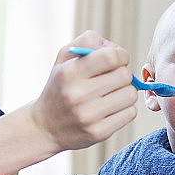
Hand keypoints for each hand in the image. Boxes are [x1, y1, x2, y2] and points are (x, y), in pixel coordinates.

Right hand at [30, 31, 137, 151]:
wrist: (44, 127)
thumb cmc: (59, 87)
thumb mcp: (63, 59)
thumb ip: (87, 42)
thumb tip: (114, 47)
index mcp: (69, 73)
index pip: (110, 56)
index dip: (121, 55)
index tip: (118, 60)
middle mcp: (77, 94)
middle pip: (124, 75)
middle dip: (122, 74)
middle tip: (112, 79)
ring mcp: (88, 116)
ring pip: (130, 95)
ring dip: (125, 92)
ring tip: (111, 94)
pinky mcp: (98, 132)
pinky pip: (130, 114)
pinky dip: (125, 109)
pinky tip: (111, 109)